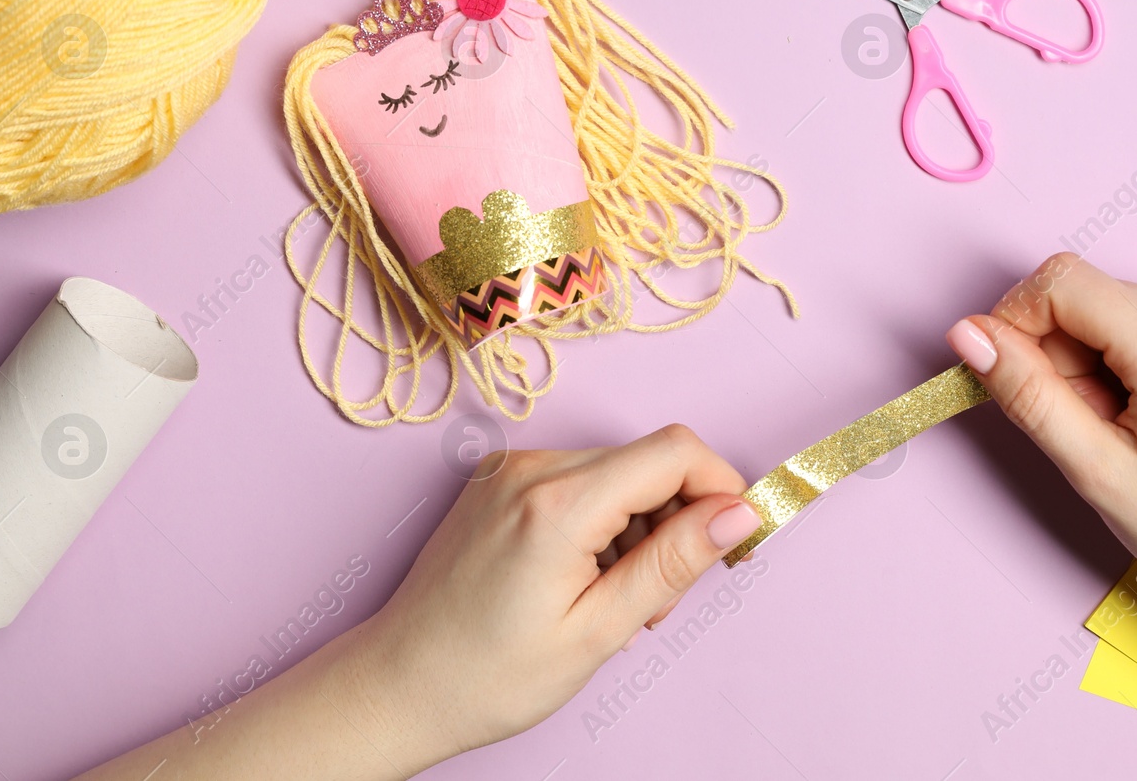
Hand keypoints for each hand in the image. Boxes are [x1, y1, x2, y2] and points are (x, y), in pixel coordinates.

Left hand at [345, 424, 761, 768]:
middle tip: (659, 600)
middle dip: (678, 519)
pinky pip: (579, 479)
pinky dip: (601, 521)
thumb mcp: (598, 631)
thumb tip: (738, 514)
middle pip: (649, 459)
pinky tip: (582, 578)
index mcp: (558, 503)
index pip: (675, 451)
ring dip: (639, 525)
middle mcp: (532, 468)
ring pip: (617, 470)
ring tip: (614, 598)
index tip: (733, 540)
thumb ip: (673, 563)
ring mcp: (511, 470)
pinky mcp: (500, 480)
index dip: (721, 488)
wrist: (398, 685)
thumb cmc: (488, 676)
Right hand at [945, 254, 1136, 779]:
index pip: (1060, 281)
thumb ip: (1027, 393)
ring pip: (1112, 307)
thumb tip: (967, 335)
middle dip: (1056, 351)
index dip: (1014, 322)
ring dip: (1089, 359)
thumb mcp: (1097, 472)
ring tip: (1117, 429)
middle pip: (1086, 293)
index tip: (1007, 378)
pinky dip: (1123, 360)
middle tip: (1080, 427)